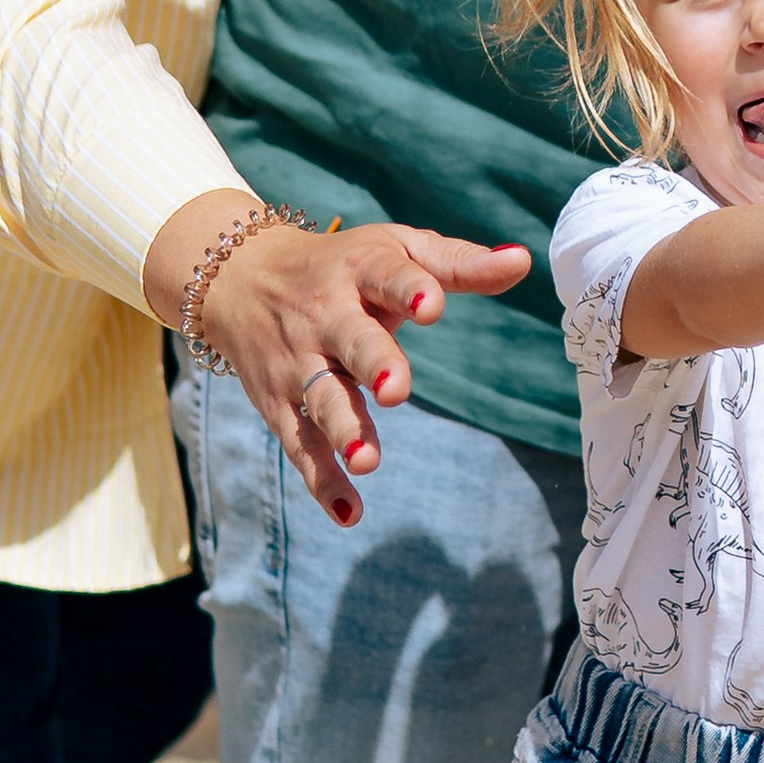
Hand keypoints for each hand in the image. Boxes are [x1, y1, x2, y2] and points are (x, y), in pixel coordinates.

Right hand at [145, 196, 529, 526]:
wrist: (240, 277)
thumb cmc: (343, 265)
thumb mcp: (396, 250)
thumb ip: (459, 263)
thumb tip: (523, 261)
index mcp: (360, 270)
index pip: (388, 277)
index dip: (410, 290)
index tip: (433, 307)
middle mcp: (325, 316)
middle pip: (351, 340)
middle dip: (373, 363)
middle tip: (397, 389)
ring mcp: (299, 361)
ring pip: (321, 397)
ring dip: (343, 428)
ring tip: (367, 459)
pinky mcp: (279, 403)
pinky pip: (300, 444)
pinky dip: (322, 480)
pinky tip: (350, 512)